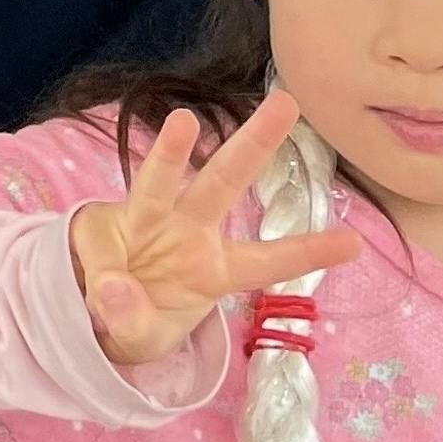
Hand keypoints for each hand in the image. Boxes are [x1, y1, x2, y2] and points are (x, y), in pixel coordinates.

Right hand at [67, 91, 365, 369]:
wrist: (88, 310)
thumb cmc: (138, 317)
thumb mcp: (144, 337)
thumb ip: (134, 321)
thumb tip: (115, 291)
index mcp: (215, 268)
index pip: (267, 259)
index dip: (307, 251)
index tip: (354, 243)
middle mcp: (188, 233)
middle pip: (224, 183)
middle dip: (254, 145)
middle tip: (287, 104)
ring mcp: (144, 221)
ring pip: (159, 181)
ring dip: (170, 151)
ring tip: (184, 121)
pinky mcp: (102, 223)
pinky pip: (101, 237)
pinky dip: (104, 266)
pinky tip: (105, 290)